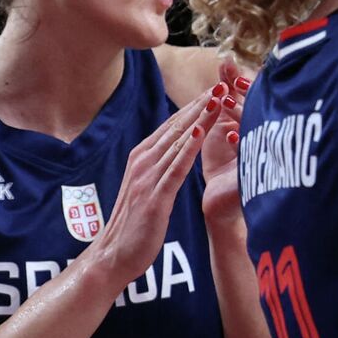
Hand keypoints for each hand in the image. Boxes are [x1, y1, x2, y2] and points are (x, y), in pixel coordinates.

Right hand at [92, 90, 223, 282]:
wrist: (113, 255)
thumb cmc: (135, 223)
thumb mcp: (149, 186)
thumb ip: (161, 166)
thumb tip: (179, 149)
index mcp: (142, 156)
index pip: (173, 125)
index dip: (195, 105)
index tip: (216, 88)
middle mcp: (143, 161)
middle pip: (177, 126)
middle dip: (201, 104)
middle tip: (223, 83)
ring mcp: (148, 177)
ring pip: (179, 141)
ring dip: (200, 118)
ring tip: (219, 98)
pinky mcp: (155, 196)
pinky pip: (175, 168)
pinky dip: (188, 148)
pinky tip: (201, 132)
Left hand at [201, 74, 252, 227]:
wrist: (221, 202)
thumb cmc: (224, 163)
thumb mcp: (223, 125)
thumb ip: (227, 94)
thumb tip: (226, 62)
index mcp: (257, 126)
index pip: (255, 99)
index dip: (245, 83)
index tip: (231, 69)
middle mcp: (265, 139)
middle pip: (259, 111)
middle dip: (248, 94)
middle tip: (236, 79)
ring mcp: (264, 158)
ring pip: (256, 131)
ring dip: (243, 116)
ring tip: (228, 102)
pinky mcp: (255, 178)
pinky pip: (250, 158)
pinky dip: (239, 146)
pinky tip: (229, 136)